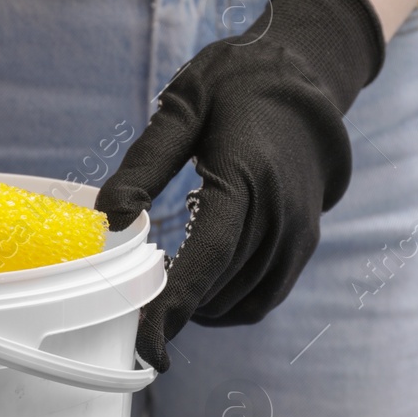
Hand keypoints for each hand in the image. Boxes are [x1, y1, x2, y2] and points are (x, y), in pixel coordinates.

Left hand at [95, 0, 384, 370]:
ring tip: (157, 300)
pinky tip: (197, 295)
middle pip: (219, 287)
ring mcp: (298, 233)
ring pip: (240, 300)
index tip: (144, 342)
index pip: (207, 257)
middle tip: (128, 313)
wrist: (308, 75)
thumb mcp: (182, 107)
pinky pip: (263, 298)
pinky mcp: (304, 243)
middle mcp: (280, 213)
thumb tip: (109, 221)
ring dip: (198, 310)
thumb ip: (144, 165)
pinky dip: (226, 307)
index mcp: (247, 178)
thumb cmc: (237, 83)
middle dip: (173, 311)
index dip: (173, 306)